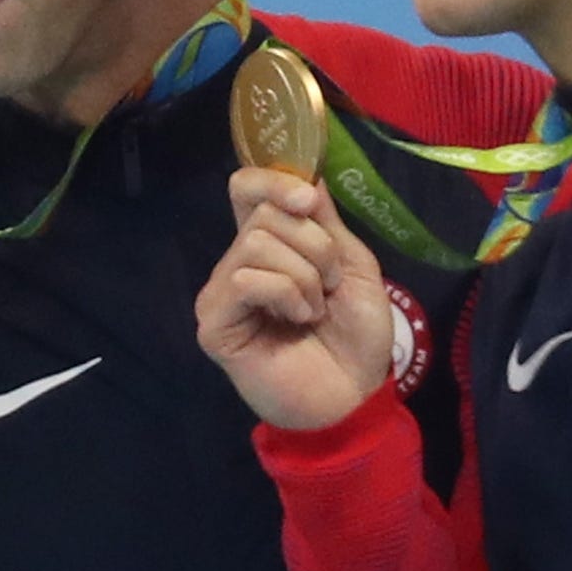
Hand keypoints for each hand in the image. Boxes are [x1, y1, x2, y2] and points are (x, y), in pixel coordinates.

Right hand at [194, 168, 401, 430]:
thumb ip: (326, 223)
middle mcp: (238, 263)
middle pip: (261, 213)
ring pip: (254, 243)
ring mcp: (222, 294)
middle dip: (313, 244)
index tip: (309, 201)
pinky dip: (284, 293)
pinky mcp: (215, 324)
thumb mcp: (354, 267)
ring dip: (303, 274)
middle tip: (330, 284)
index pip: (246, 189)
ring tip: (314, 309)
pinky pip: (244, 280)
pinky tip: (297, 319)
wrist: (354, 395)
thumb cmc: (356, 336)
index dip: (273, 181)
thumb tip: (306, 175)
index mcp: (269, 245)